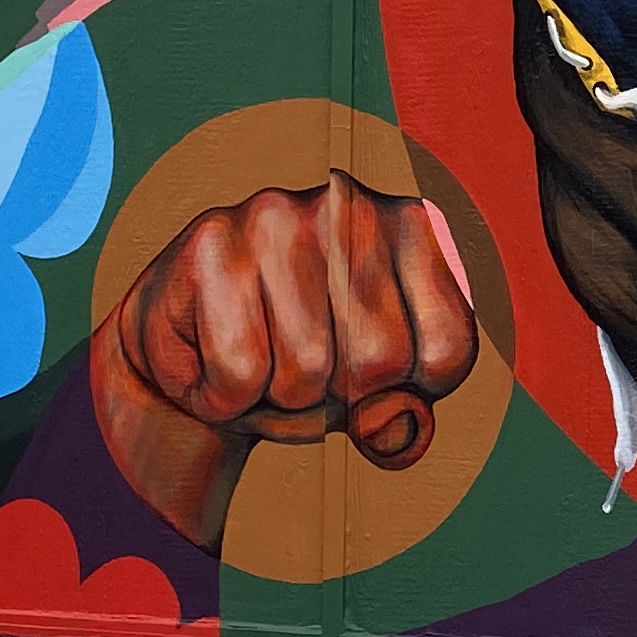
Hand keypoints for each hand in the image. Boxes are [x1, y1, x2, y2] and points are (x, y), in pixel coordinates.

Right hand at [91, 174, 478, 547]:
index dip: (407, 389)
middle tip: (302, 368)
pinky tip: (213, 356)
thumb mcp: (372, 399)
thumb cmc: (296, 365)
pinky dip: (225, 398)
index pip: (449, 349)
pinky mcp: (209, 245)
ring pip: (307, 371)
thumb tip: (392, 429)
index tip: (370, 369)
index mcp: (415, 231)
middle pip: (381, 362)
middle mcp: (352, 207)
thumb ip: (402, 423)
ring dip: (278, 398)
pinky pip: (238, 375)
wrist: (187, 356)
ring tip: (257, 358)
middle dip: (339, 396)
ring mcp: (277, 217)